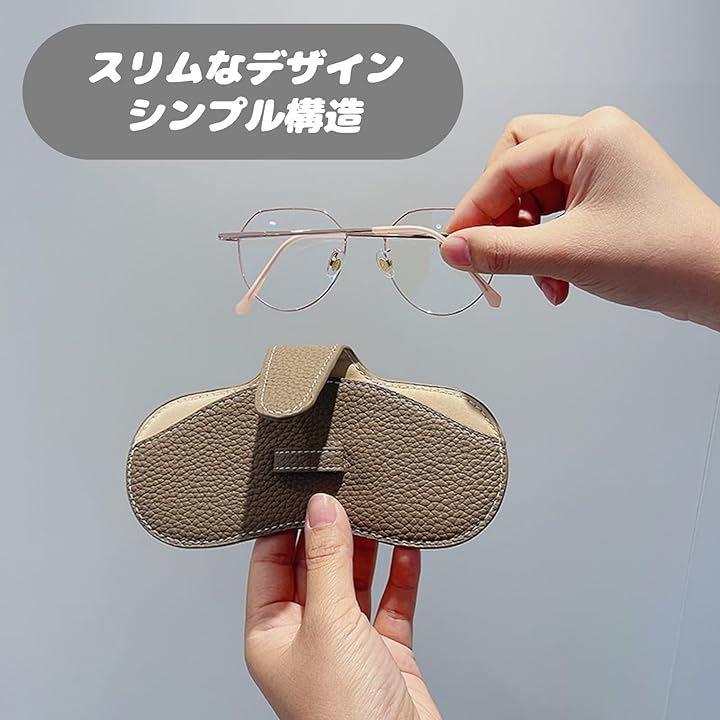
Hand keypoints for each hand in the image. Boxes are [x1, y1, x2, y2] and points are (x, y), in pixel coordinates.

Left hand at [244, 493, 440, 719]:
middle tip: (346, 495)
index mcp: (272, 633)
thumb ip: (326, 560)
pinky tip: (407, 548)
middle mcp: (308, 636)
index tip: (303, 492)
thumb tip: (321, 509)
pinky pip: (391, 601)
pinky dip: (400, 574)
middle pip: (315, 568)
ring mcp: (348, 643)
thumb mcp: (328, 622)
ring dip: (368, 549)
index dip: (285, 527)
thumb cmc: (344, 716)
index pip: (269, 564)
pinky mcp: (386, 651)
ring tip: (377, 512)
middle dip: (331, 532)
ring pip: (354, 581)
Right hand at [441, 106, 719, 329]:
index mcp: (591, 136)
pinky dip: (543, 247)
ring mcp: (600, 168)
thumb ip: (501, 251)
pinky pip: (552, 215)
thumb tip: (453, 249)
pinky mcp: (602, 194)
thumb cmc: (665, 254)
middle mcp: (594, 142)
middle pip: (514, 168)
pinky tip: (554, 280)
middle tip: (489, 251)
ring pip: (532, 197)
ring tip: (538, 278)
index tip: (455, 244)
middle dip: (500, 216)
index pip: (507, 166)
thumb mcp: (568, 254)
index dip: (475, 208)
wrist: (716, 283)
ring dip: (524, 241)